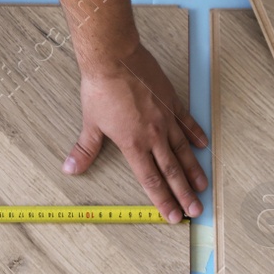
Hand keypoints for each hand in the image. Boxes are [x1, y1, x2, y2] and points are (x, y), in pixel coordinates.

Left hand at [62, 44, 207, 222]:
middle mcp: (153, 135)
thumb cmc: (101, 88)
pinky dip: (195, 134)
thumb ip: (85, 149)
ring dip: (193, 170)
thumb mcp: (91, 123)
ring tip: (203, 186)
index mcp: (133, 144)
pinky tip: (202, 145)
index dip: (162, 200)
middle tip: (196, 210)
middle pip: (172, 171)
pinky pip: (186, 121)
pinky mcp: (171, 100)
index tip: (173, 216)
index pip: (150, 180)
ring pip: (183, 150)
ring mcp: (165, 117)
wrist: (114, 57)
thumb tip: (71, 168)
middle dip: (184, 194)